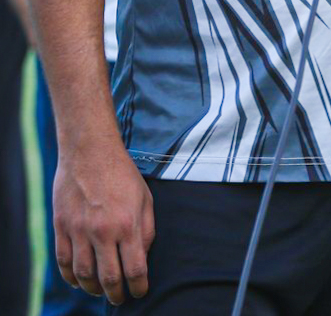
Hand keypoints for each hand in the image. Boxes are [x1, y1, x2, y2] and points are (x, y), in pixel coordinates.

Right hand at [53, 141, 154, 303]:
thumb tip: (142, 256)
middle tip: (120, 298)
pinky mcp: (61, 228)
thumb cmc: (122, 175)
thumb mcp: (145, 198)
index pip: (135, 268)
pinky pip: (64, 262)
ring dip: (93, 289)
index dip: (139, 286)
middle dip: (116, 294)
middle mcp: (103, 232)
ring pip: (84, 275)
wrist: (90, 153)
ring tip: (101, 291)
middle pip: (108, 278)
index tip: (140, 292)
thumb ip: (147, 229)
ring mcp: (79, 231)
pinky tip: (80, 281)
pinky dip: (71, 277)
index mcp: (128, 224)